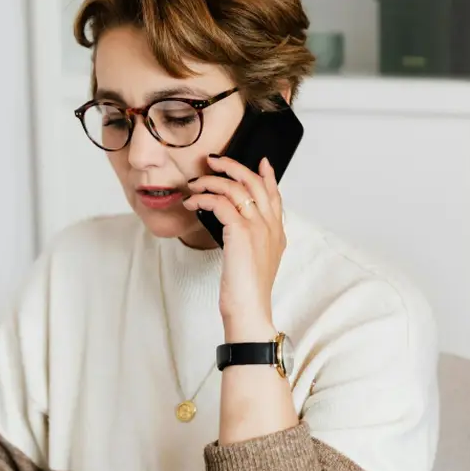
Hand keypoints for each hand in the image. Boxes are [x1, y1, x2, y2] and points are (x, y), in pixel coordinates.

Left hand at [184, 155, 285, 338]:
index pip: (275, 195)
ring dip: (211, 181)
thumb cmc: (246, 290)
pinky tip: (192, 202)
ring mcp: (258, 227)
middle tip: (214, 161)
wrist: (249, 309)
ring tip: (195, 184)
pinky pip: (220, 202)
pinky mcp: (241, 232)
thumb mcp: (254, 260)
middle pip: (254, 182)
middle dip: (233, 166)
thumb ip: (252, 240)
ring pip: (236, 187)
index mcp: (277, 232)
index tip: (262, 161)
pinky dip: (203, 198)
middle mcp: (271, 226)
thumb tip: (236, 226)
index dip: (268, 175)